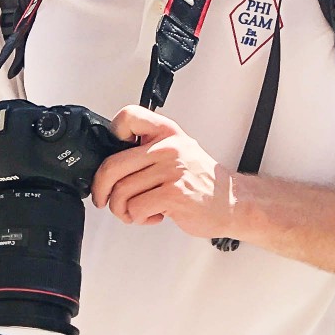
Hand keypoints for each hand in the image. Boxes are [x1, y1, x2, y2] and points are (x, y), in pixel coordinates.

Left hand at [91, 107, 235, 238]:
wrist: (232, 201)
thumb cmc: (201, 180)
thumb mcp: (178, 151)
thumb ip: (148, 150)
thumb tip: (110, 166)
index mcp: (166, 132)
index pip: (128, 117)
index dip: (113, 134)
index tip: (114, 155)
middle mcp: (168, 147)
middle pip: (113, 166)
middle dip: (101, 189)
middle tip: (103, 199)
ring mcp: (171, 170)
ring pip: (122, 192)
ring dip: (122, 209)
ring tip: (135, 211)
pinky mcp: (173, 194)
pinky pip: (136, 208)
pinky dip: (138, 218)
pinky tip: (153, 215)